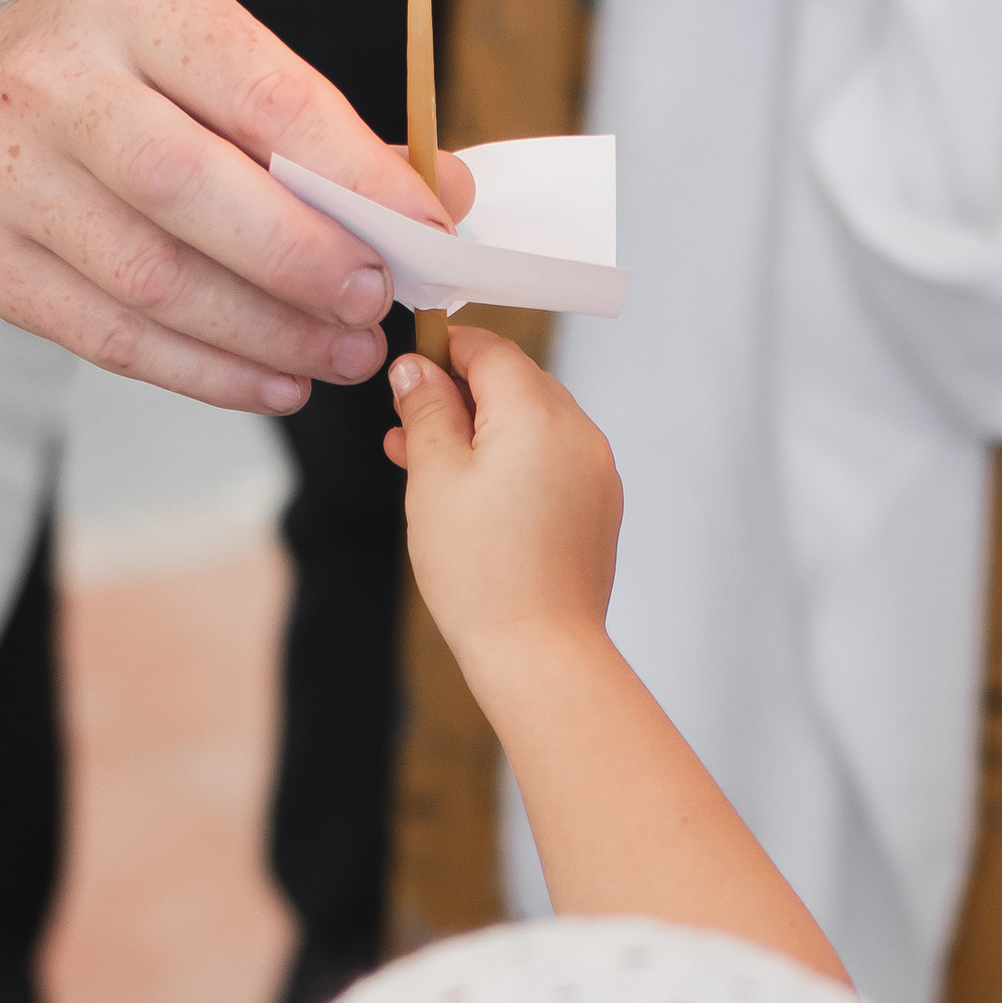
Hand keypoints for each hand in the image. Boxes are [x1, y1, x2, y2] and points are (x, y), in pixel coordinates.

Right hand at [0, 0, 472, 412]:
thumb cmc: (125, 76)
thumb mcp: (213, 57)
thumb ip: (319, 126)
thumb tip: (441, 197)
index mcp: (138, 8)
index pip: (264, 96)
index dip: (355, 173)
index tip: (426, 229)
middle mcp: (59, 85)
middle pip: (194, 192)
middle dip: (303, 261)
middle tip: (373, 304)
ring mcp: (10, 176)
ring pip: (155, 281)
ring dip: (267, 334)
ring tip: (341, 354)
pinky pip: (112, 339)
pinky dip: (207, 373)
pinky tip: (273, 382)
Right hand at [383, 329, 846, 981]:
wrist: (540, 653)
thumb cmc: (482, 570)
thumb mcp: (433, 478)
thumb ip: (425, 411)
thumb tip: (416, 369)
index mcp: (538, 410)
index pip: (489, 348)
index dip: (442, 351)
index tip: (405, 372)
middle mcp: (579, 431)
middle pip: (513, 385)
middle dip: (458, 397)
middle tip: (403, 424)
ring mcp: (596, 471)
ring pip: (530, 427)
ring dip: (479, 434)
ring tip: (422, 464)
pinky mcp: (598, 509)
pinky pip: (550, 465)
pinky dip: (510, 467)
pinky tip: (470, 499)